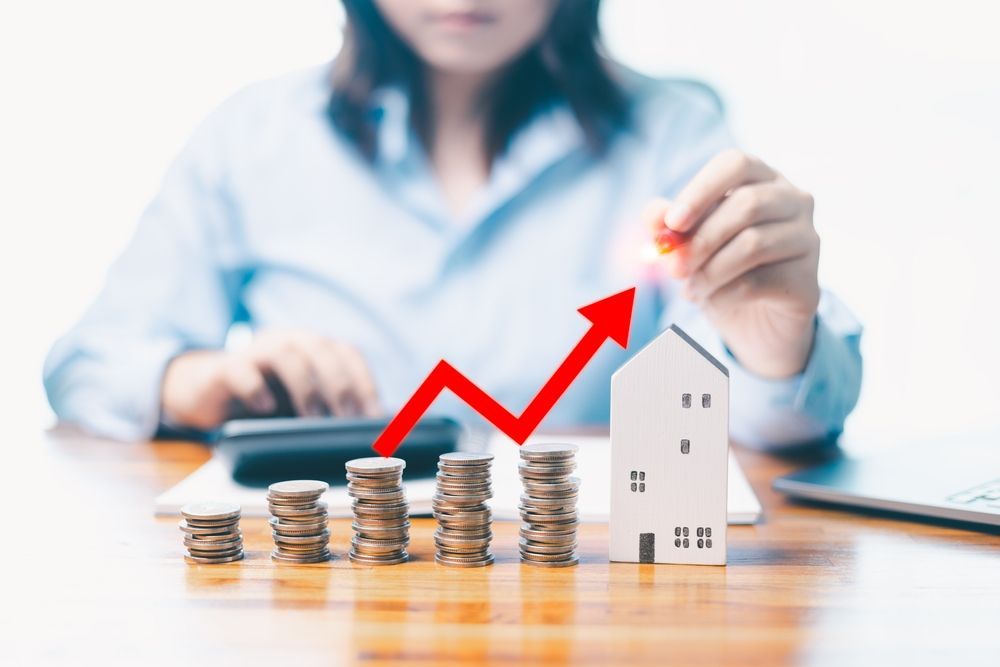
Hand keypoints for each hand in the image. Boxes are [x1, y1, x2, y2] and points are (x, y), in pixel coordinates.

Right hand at [160, 330, 380, 430]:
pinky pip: (240, 369)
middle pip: (322, 351)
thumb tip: (385, 432)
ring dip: (305, 388)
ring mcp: (257, 351)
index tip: (374, 418)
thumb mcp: (307, 405)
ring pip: (286, 355)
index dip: (364, 383)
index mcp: (316, 348)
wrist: (209, 392)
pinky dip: (254, 386)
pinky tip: (265, 407)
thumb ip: (338, 411)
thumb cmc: (270, 402)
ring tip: (313, 421)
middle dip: (339, 386)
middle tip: (347, 421)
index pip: (348, 354)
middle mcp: (291, 341)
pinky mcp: (225, 368)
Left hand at [646, 149, 820, 377]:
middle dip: (700, 239)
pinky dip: (723, 294)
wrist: (753, 320)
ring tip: (689, 290)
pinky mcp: (808, 280)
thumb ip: (668, 225)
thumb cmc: (720, 267)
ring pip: (753, 244)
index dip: (702, 189)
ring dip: (709, 271)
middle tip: (672, 267)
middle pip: (746, 205)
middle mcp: (793, 200)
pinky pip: (758, 282)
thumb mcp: (688, 243)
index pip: (736, 164)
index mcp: (762, 179)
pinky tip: (710, 301)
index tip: (673, 221)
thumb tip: (654, 216)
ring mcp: (807, 239)